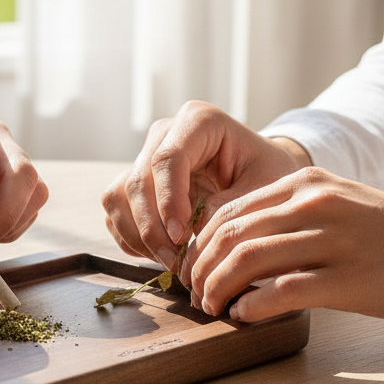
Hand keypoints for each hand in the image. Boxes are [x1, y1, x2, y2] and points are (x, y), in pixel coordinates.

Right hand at [101, 100, 310, 271]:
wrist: (260, 172)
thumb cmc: (267, 175)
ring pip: (118, 196)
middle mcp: (164, 134)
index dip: (168, 200)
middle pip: (137, 180)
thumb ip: (230, 206)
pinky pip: (116, 211)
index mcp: (198, 121)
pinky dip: (131, 238)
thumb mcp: (265, 188)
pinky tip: (159, 253)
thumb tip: (192, 236)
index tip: (181, 237)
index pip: (167, 159)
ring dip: (138, 235)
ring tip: (170, 261)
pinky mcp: (135, 182)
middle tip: (176, 261)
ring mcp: (144, 157)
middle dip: (151, 227)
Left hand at [186, 167, 383, 321]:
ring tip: (212, 308)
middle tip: (194, 294)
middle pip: (230, 235)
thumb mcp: (338, 204)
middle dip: (201, 268)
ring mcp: (331, 240)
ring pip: (247, 260)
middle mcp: (314, 204)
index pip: (229, 210)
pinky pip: (281, 292)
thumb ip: (290, 216)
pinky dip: (250, 307)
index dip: (200, 243)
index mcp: (305, 183)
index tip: (192, 267)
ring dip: (218, 289)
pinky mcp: (348, 279)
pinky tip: (243, 318)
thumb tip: (238, 247)